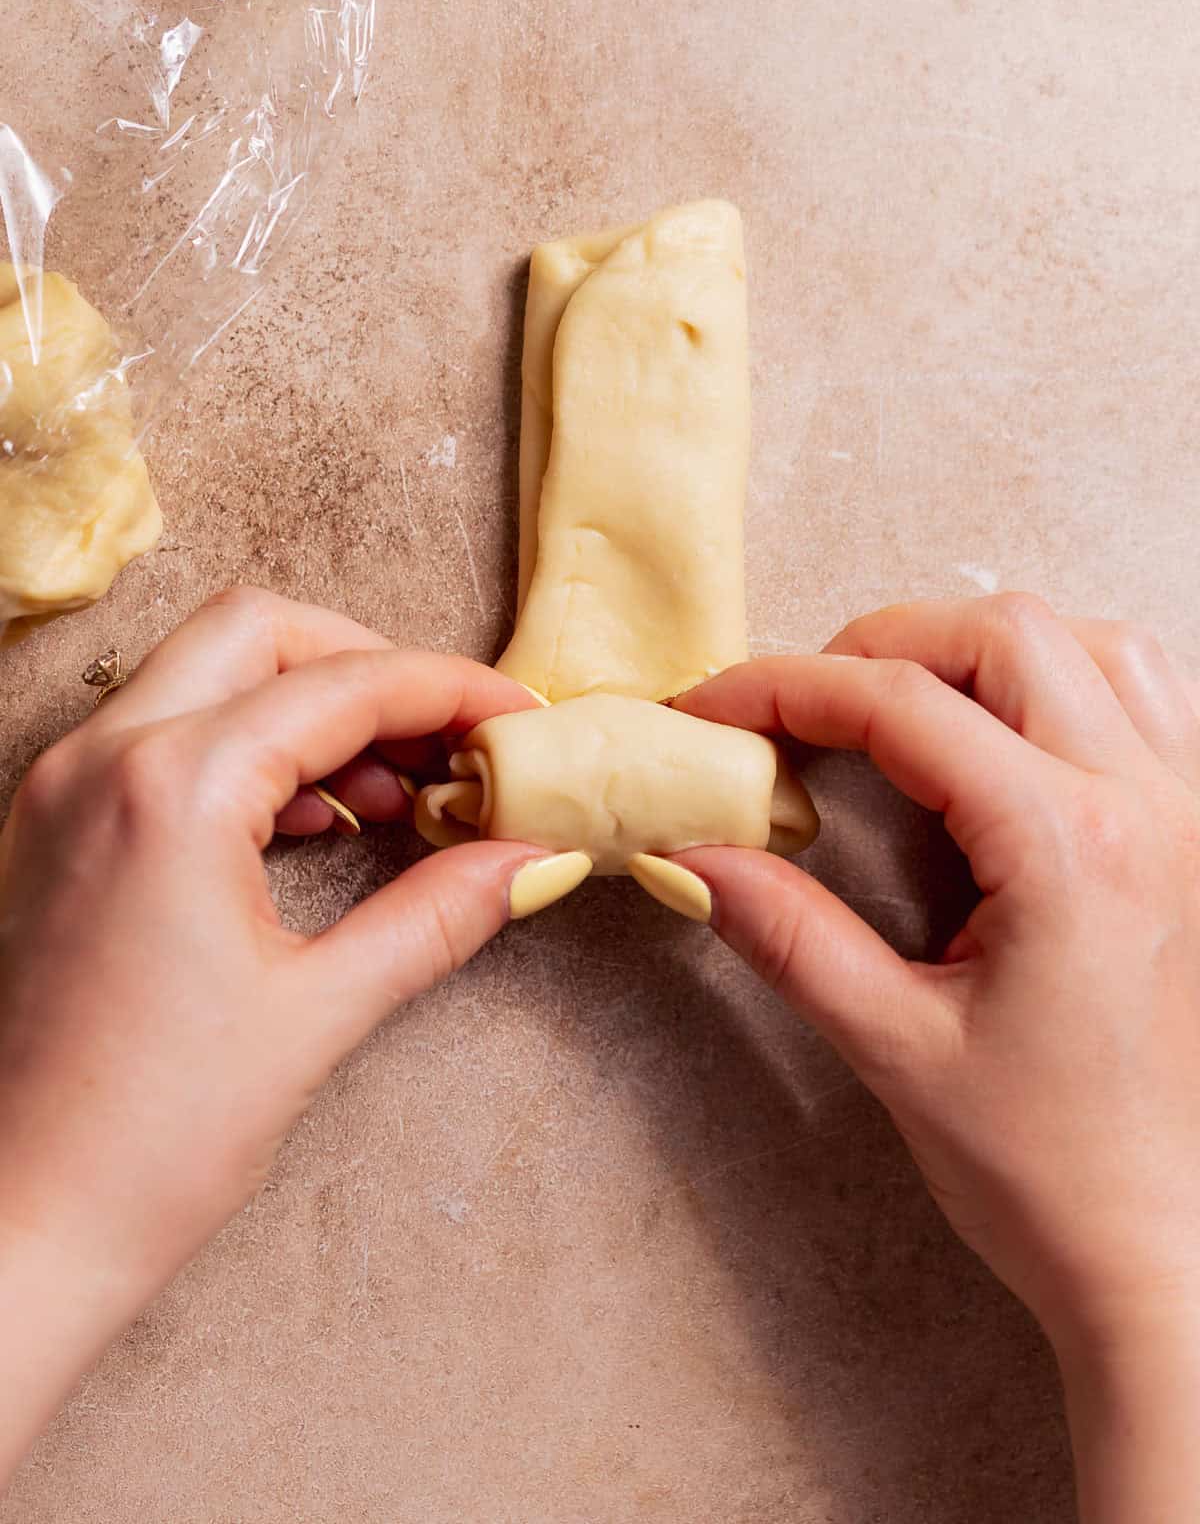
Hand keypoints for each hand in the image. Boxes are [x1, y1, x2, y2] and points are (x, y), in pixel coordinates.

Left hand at [0, 586, 583, 1478]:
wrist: (12, 1236)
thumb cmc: (149, 1143)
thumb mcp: (317, 1014)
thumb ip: (437, 914)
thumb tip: (531, 856)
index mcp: (169, 789)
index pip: (341, 686)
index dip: (450, 689)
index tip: (518, 716)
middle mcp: (99, 758)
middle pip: (260, 633)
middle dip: (369, 667)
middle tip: (448, 739)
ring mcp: (57, 788)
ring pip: (203, 673)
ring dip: (306, 706)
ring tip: (392, 793)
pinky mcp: (45, 828)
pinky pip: (157, 733)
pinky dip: (243, 748)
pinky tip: (306, 822)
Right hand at [672, 597, 1199, 1523]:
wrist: (1164, 1252)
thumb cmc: (1048, 1172)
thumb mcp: (895, 1048)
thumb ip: (787, 932)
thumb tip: (690, 849)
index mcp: (1070, 851)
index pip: (905, 707)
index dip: (787, 687)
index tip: (713, 705)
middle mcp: (1150, 808)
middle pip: (1003, 634)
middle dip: (879, 644)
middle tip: (799, 705)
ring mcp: (1196, 815)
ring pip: (1091, 641)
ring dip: (979, 648)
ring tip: (898, 700)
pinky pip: (1153, 693)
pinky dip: (1070, 673)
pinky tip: (1011, 721)